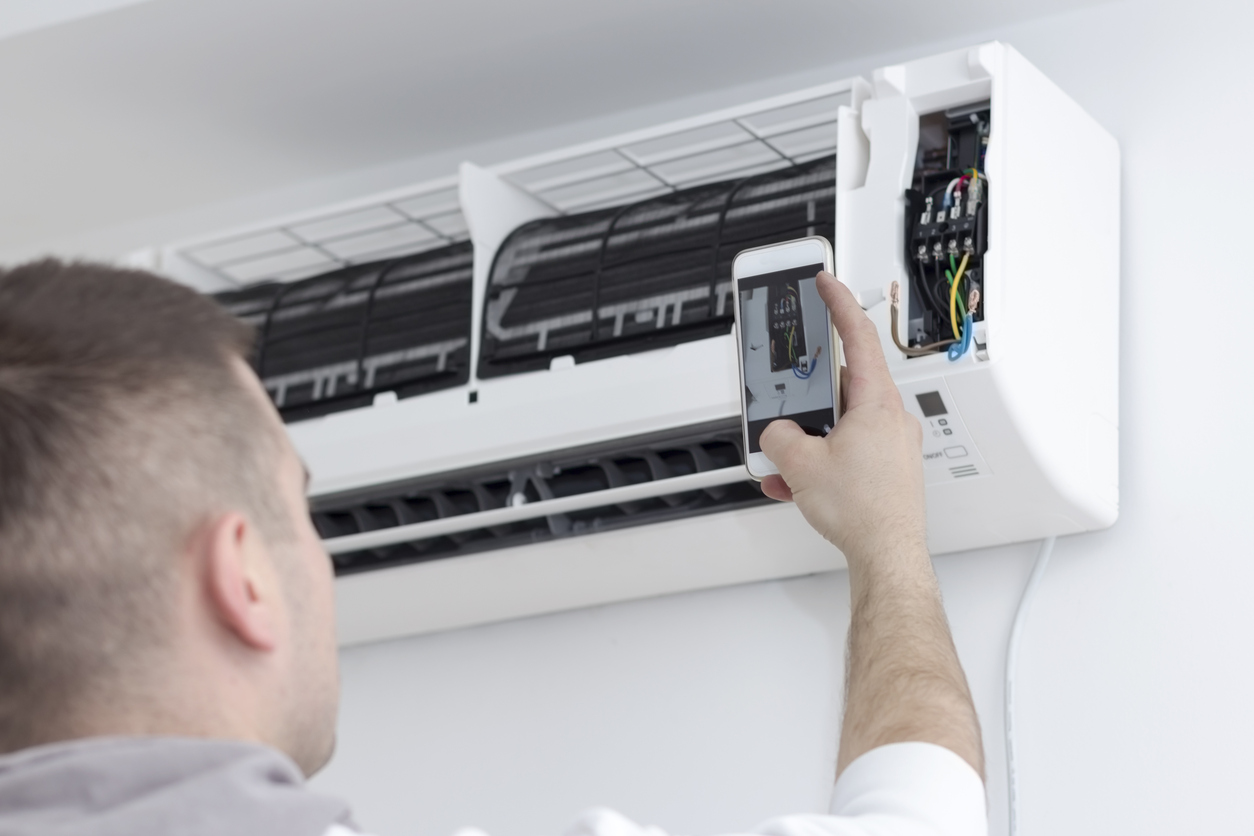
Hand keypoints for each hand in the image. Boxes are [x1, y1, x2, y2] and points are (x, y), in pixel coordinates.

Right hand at [759, 271, 926, 566]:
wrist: (888, 555)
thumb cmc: (865, 510)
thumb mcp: (802, 464)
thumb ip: (780, 436)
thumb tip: (777, 433)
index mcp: (876, 401)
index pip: (858, 334)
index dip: (837, 302)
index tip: (824, 281)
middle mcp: (890, 418)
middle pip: (841, 385)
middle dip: (806, 395)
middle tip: (784, 394)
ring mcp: (891, 445)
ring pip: (840, 424)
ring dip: (808, 437)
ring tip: (783, 458)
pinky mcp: (887, 470)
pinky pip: (846, 453)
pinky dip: (819, 462)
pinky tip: (794, 483)